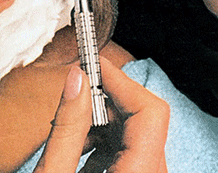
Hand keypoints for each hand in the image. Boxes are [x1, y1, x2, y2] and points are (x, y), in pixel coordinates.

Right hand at [34, 58, 168, 171]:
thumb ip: (67, 127)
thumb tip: (77, 78)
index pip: (150, 111)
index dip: (119, 80)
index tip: (92, 64)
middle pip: (141, 120)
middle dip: (103, 102)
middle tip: (72, 96)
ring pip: (135, 135)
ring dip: (101, 122)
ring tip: (68, 130)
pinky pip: (131, 153)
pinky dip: (104, 142)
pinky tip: (77, 149)